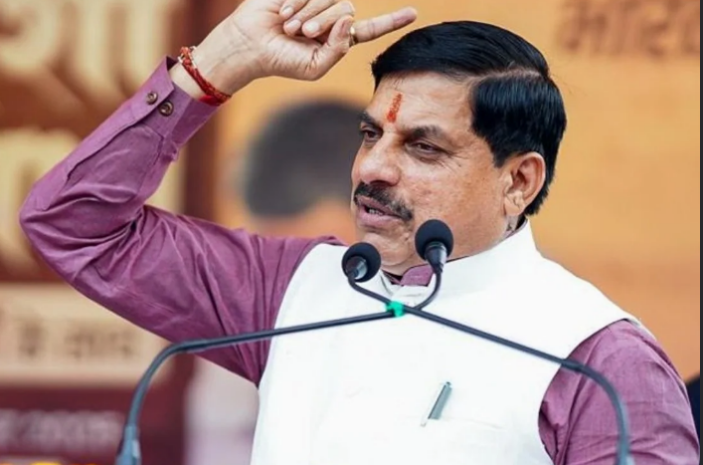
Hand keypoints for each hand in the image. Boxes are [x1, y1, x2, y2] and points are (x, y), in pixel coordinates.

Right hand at [175, 0, 417, 95]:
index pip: (369, 30)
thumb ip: (337, 49)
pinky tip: (283, 13)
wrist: (251, 45)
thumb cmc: (282, 61)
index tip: (413, 13)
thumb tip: (349, 20)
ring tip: (289, 27)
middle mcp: (331, 18)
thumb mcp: (315, 67)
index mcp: (338, 40)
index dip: (391, 21)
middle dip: (323, 24)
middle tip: (301, 34)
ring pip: (332, 0)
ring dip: (309, 14)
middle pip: (347, 12)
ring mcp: (317, 2)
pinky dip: (297, 4)